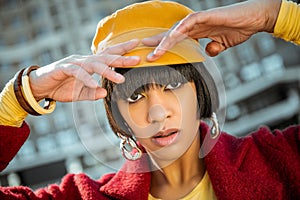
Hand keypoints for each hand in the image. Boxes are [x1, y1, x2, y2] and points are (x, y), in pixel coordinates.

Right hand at [28, 39, 140, 101]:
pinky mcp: (63, 68)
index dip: (122, 51)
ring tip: (120, 79)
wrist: (40, 87)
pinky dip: (87, 79)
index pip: (108, 56)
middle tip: (137, 59)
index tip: (137, 47)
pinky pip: (77, 72)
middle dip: (121, 58)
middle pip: (105, 57)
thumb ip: (92, 93)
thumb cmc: (62, 87)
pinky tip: (95, 85)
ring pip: (93, 64)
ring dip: (107, 71)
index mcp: (90, 64)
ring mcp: (74, 63)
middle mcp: (84, 61)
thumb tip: (105, 93)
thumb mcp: (80, 93)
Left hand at [144, 0, 280, 58]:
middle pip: (172, 35)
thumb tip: (208, 52)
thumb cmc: (239, 28)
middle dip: (157, 44)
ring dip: (165, 41)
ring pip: (177, 30)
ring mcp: (200, 20)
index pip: (177, 41)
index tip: (154, 57)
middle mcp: (196, 25)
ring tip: (154, 52)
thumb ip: (213, 48)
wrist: (254, 20)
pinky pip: (189, 23)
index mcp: (198, 32)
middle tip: (145, 53)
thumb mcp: (223, 44)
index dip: (165, 48)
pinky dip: (179, 31)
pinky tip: (170, 39)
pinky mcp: (206, 16)